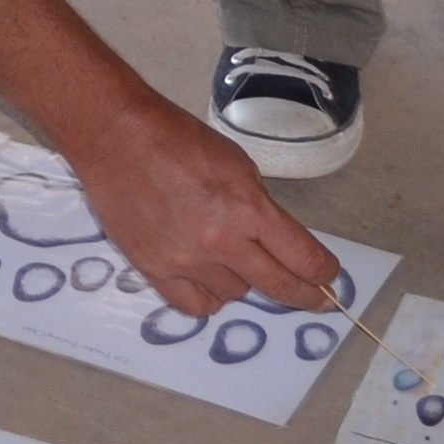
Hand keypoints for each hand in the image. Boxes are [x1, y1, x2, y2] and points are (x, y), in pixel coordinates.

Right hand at [73, 107, 346, 317]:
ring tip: (233, 259)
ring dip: (243, 281)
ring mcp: (185, 261)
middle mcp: (220, 242)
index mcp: (246, 208)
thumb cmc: (177, 138)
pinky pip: (195, 306)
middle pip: (279, 286)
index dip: (324, 273)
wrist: (115, 137)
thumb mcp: (236, 162)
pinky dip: (210, 298)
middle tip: (316, 300)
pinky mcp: (153, 270)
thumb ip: (257, 205)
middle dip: (305, 295)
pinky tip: (211, 282)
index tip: (328, 278)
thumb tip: (272, 240)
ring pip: (235, 295)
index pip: (303, 258)